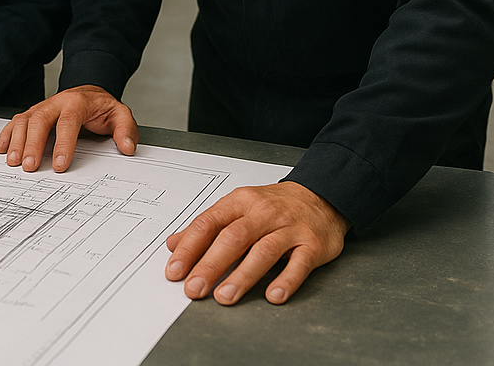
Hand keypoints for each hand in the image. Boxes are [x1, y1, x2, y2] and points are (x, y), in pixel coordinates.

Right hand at [0, 85, 138, 171]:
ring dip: (17, 140)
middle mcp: (56, 102)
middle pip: (40, 120)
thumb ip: (126, 130)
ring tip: (13, 161)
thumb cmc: (101, 107)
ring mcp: (42, 107)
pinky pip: (16, 120)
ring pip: (25, 120)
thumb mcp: (120, 114)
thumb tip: (128, 148)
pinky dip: (7, 134)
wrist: (89, 92)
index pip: (68, 122)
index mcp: (77, 102)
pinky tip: (2, 148)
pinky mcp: (33, 112)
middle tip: (29, 166)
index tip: (60, 165)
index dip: (63, 144)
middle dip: (33, 144)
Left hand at [165, 181, 349, 304]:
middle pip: (233, 238)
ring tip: (224, 297)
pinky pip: (299, 264)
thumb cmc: (273, 205)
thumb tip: (174, 244)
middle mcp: (263, 213)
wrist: (319, 196)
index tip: (175, 270)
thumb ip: (207, 226)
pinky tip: (273, 296)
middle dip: (210, 265)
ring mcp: (288, 228)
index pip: (209, 223)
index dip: (190, 248)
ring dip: (242, 276)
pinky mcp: (312, 244)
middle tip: (194, 288)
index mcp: (240, 202)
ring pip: (262, 252)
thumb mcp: (237, 207)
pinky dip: (286, 280)